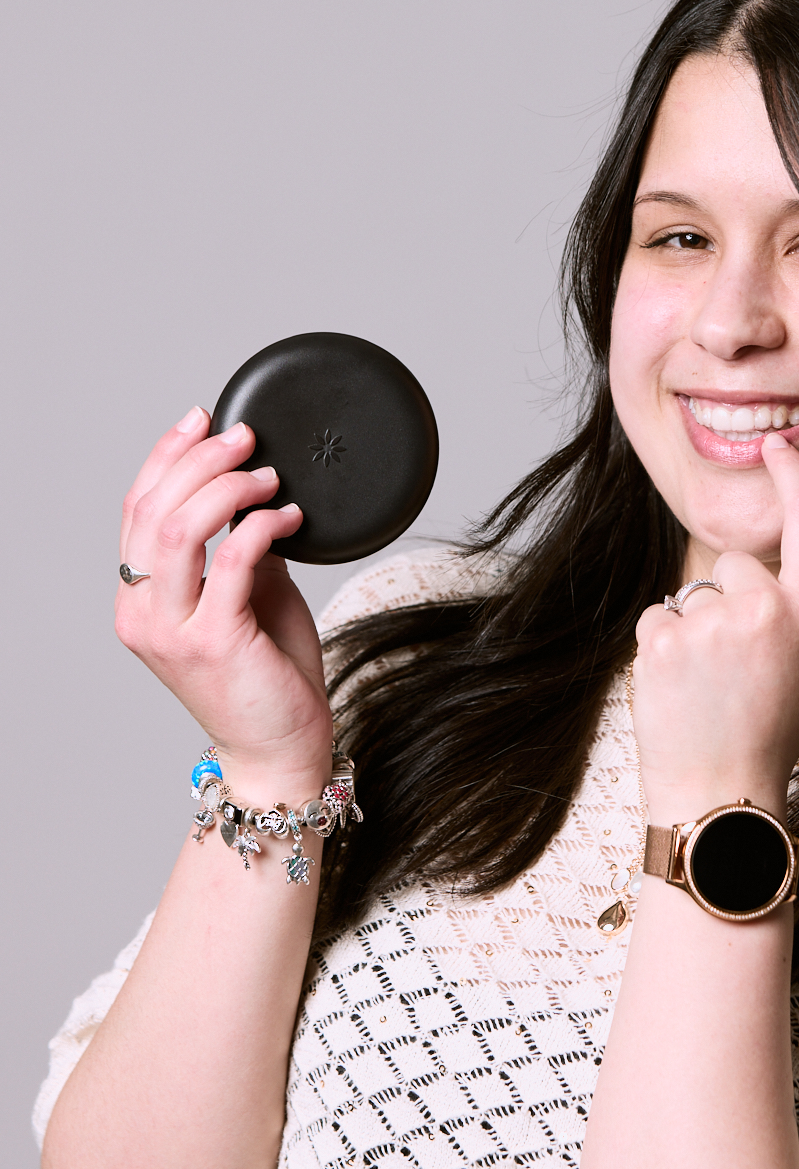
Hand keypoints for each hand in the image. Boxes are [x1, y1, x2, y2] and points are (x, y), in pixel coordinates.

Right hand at [115, 407, 334, 792]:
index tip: (203, 418)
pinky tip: (290, 517)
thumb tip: (256, 498)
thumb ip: (241, 550)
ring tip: (267, 474)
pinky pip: (231, 560)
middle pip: (153, 510)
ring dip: (227, 486)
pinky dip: (262, 525)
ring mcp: (171, 631)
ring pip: (180, 529)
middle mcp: (142, 614)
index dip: (167, 455)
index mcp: (140, 601)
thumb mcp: (249, 598)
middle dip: (199, 458)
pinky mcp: (212, 642)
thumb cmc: (268, 678)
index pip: (137, 510)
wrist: (280, 750)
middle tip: (244, 436)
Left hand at [631, 433, 798, 826]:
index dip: (794, 477)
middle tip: (739, 664)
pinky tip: (682, 686)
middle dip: (734, 598)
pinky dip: (664, 646)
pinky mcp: (661, 639)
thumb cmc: (778, 725)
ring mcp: (709, 623)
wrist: (720, 790)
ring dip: (697, 626)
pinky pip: (659, 616)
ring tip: (710, 682)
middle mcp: (764, 610)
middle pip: (739, 561)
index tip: (777, 447)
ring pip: (696, 590)